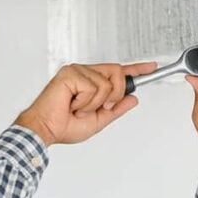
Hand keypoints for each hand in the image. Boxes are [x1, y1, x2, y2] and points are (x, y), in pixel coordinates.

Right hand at [15, 61, 157, 145]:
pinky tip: (72, 104)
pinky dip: (85, 102)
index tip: (151, 67)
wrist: (46, 129)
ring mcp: (77, 71)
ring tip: (78, 108)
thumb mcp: (99, 120)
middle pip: (117, 73)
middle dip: (114, 95)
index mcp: (91, 82)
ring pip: (106, 83)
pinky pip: (92, 87)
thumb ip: (116, 109)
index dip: (136, 69)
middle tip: (99, 107)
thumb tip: (133, 99)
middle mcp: (85, 73)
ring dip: (95, 103)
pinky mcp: (69, 73)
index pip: (118, 72)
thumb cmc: (63, 125)